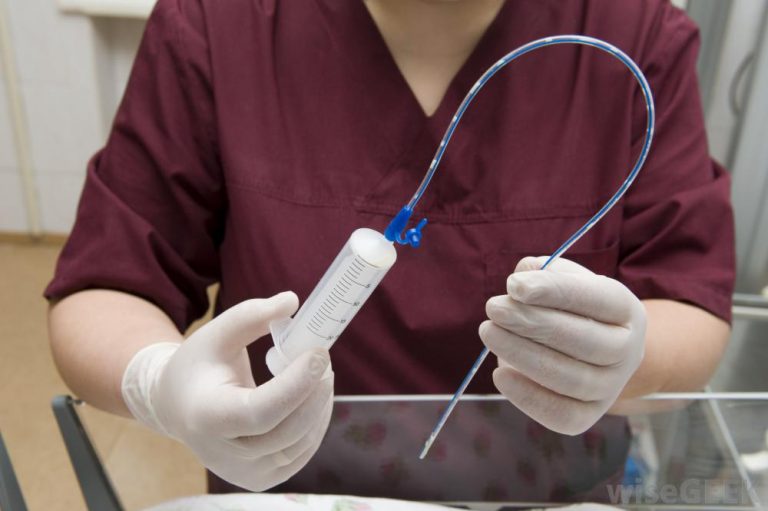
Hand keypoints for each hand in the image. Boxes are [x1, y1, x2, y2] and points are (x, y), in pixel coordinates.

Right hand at [121, 292, 333, 490]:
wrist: (178, 406)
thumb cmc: (199, 366)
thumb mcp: (216, 333)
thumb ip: (251, 315)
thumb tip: (291, 301)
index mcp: (206, 416)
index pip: (259, 412)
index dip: (296, 386)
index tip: (319, 354)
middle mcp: (223, 453)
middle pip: (286, 431)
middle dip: (314, 392)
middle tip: (323, 359)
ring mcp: (244, 472)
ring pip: (299, 444)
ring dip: (319, 405)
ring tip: (319, 373)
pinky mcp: (262, 478)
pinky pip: (301, 453)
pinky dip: (315, 423)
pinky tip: (314, 397)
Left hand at [481, 257, 644, 434]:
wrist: (594, 353)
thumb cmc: (572, 309)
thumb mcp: (564, 281)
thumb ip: (544, 273)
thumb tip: (522, 277)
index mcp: (626, 310)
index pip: (597, 299)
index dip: (554, 291)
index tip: (514, 285)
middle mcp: (627, 351)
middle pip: (585, 342)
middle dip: (533, 323)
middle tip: (493, 307)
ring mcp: (611, 387)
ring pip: (571, 379)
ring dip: (523, 355)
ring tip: (488, 332)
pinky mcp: (588, 416)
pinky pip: (561, 415)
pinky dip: (528, 397)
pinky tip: (499, 373)